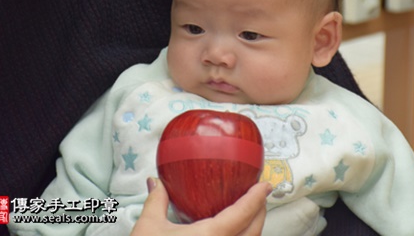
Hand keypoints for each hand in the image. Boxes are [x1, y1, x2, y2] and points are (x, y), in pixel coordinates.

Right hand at [131, 178, 269, 235]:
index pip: (242, 214)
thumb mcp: (148, 228)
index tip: (265, 186)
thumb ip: (156, 201)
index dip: (256, 198)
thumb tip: (156, 183)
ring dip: (254, 228)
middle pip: (254, 231)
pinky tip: (236, 234)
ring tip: (251, 214)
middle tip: (260, 196)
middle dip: (260, 211)